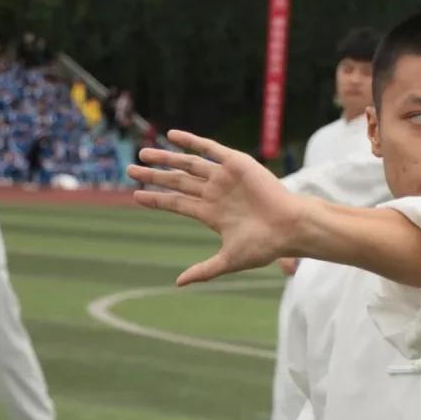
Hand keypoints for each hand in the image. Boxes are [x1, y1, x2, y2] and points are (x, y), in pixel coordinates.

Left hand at [128, 130, 306, 286]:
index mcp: (211, 214)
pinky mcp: (236, 163)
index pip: (176, 203)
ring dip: (166, 159)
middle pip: (177, 181)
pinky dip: (191, 141)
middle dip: (154, 176)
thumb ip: (204, 270)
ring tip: (142, 154)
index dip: (156, 199)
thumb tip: (178, 283)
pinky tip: (171, 135)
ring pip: (188, 164)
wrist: (290, 227)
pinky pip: (209, 148)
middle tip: (130, 170)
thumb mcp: (229, 260)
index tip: (136, 195)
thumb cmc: (265, 245)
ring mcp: (224, 177)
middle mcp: (215, 193)